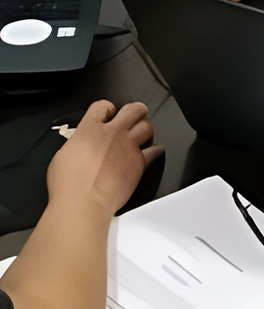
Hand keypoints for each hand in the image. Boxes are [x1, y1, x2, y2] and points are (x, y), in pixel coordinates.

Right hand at [46, 100, 163, 218]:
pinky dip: (154, 150)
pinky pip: (154, 150)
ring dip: (145, 127)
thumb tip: (83, 143)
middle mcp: (113, 134)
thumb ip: (79, 142)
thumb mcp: (63, 155)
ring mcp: (129, 147)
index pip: (102, 106)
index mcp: (90, 130)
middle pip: (133, 110)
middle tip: (135, 114)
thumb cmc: (68, 185)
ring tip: (143, 131)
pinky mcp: (140, 162)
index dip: (106, 109)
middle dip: (135, 110)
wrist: (83, 203)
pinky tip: (152, 152)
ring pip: (147, 127)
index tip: (108, 114)